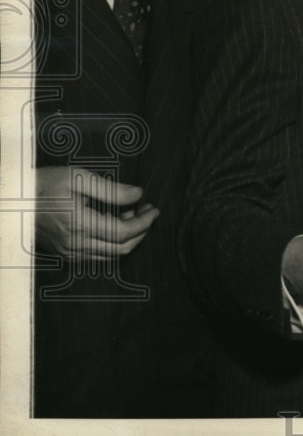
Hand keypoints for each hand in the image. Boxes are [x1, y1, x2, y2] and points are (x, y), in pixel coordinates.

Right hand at [34, 165, 158, 259]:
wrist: (12, 200)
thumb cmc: (44, 184)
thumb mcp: (78, 178)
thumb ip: (111, 190)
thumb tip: (138, 195)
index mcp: (80, 224)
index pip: (124, 232)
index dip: (145, 222)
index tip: (155, 209)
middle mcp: (76, 244)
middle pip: (122, 247)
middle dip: (142, 230)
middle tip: (147, 210)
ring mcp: (69, 252)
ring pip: (111, 255)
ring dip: (128, 237)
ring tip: (132, 214)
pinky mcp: (65, 253)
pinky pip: (97, 256)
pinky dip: (112, 243)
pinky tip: (112, 223)